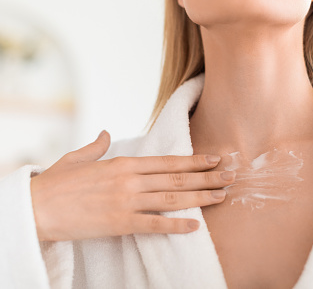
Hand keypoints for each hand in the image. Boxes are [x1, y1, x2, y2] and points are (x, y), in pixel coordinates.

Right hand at [30, 130, 235, 241]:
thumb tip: (107, 133)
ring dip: (201, 197)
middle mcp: (130, 180)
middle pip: (177, 178)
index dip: (194, 160)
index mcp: (124, 163)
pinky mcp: (120, 223)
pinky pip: (155, 224)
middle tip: (231, 176)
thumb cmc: (56, 183)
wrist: (36, 208)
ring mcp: (127, 201)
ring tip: (223, 195)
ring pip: (172, 198)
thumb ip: (97, 146)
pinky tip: (195, 225)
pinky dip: (176, 225)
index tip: (214, 158)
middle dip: (207, 176)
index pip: (168, 161)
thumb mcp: (78, 158)